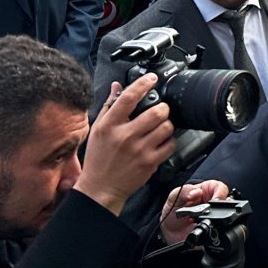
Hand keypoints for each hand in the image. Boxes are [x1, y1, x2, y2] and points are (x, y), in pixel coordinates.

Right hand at [73, 74, 174, 214]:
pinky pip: (170, 145)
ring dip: (166, 124)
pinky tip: (160, 142)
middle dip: (162, 107)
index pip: (129, 98)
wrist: (100, 189)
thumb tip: (117, 85)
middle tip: (159, 110)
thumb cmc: (98, 158)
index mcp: (109, 126)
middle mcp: (125, 137)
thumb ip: (109, 106)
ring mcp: (139, 151)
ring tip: (159, 127)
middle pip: (157, 112)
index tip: (152, 78)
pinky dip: (169, 141)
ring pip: (167, 127)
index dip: (143, 84)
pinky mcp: (150, 163)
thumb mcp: (97, 130)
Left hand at [159, 180, 230, 244]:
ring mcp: (215, 217)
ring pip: (226, 216)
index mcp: (207, 190)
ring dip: (216, 220)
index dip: (220, 193)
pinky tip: (199, 229)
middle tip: (205, 212)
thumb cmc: (172, 210)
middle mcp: (214, 203)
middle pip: (227, 202)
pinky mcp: (213, 230)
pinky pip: (220, 231)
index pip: (221, 188)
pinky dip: (212, 231)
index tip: (214, 200)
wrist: (168, 231)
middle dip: (220, 208)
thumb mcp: (174, 197)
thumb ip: (184, 191)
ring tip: (198, 221)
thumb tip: (196, 192)